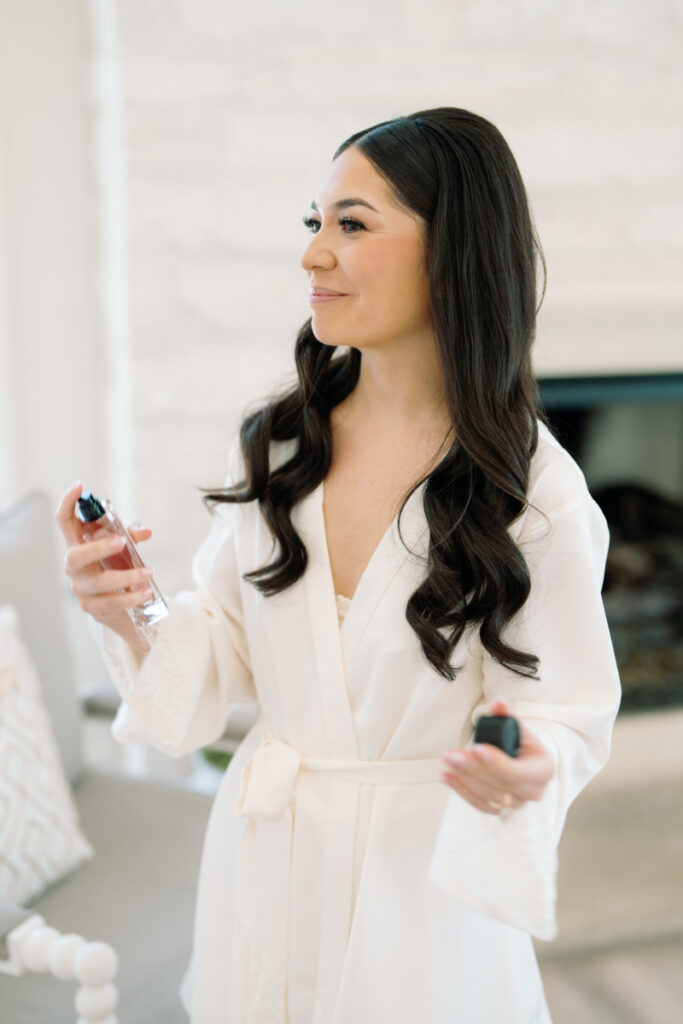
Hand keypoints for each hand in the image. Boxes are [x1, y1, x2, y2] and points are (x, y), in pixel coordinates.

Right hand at [55, 481, 154, 649]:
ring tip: (149, 572)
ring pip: (99, 582)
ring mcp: (81, 588)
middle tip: (121, 542)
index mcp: (77, 545)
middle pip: (76, 556)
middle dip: (97, 548)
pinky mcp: (92, 607)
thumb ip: (131, 536)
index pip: (64, 522)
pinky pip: (111, 602)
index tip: (79, 487)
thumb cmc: (115, 567)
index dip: (68, 503)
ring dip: (126, 576)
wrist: (117, 605)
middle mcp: (74, 567)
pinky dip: (131, 596)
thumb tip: (146, 530)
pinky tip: (146, 592)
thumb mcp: (123, 548)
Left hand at [439, 699, 554, 815]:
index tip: (477, 748)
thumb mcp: (519, 728)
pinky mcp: (500, 809)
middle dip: (473, 768)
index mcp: (543, 770)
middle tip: (453, 754)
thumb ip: (507, 717)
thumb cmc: (523, 744)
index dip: (497, 763)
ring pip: (488, 794)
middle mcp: (533, 791)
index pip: (519, 772)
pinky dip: (461, 790)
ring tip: (448, 759)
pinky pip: (479, 803)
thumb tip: (498, 703)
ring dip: (464, 777)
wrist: (527, 762)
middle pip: (500, 783)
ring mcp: (517, 803)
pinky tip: (446, 776)